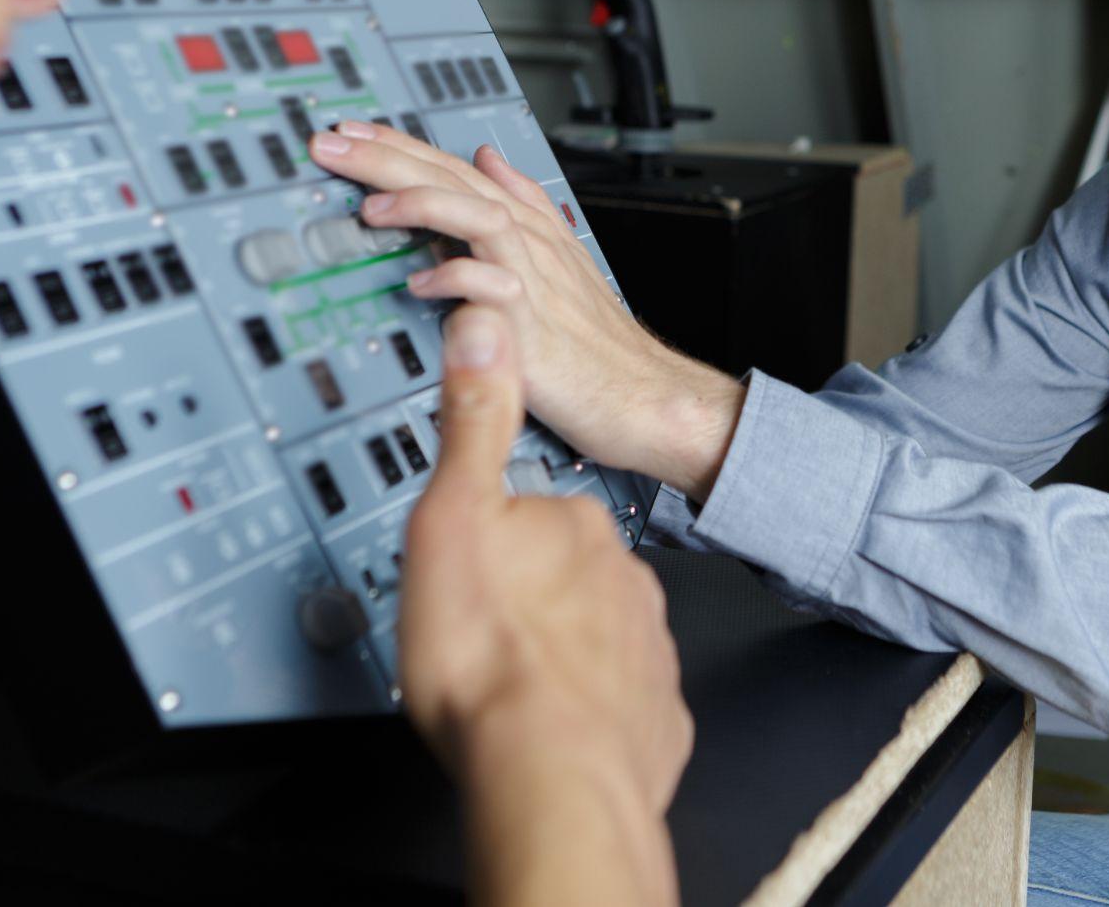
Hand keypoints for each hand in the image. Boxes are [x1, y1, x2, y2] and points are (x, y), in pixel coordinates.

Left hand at [308, 120, 745, 498]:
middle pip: (457, 181)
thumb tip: (488, 159)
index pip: (455, 169)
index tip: (350, 133)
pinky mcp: (533, 326)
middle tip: (333, 145)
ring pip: (476, 217)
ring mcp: (533, 280)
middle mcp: (529, 242)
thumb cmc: (599, 341)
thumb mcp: (561, 258)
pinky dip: (456, 281)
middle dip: (390, 157)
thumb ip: (523, 203)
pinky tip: (418, 284)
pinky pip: (492, 290)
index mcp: (527, 225)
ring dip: (420, 204)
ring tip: (368, 205)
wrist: (643, 393)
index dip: (401, 146)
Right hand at [400, 306, 692, 905]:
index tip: (472, 553)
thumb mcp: (453, 517)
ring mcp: (648, 650)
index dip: (499, 530)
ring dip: (562, 648)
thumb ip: (473, 422)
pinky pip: (621, 699)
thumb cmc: (493, 664)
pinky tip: (553, 721)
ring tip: (508, 678)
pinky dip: (590, 706)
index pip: (536, 508)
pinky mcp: (655, 718)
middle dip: (534, 590)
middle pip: (572, 571)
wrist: (553, 778)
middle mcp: (625, 580)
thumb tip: (484, 330)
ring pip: (600, 633)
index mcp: (575, 528)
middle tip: (481, 623)